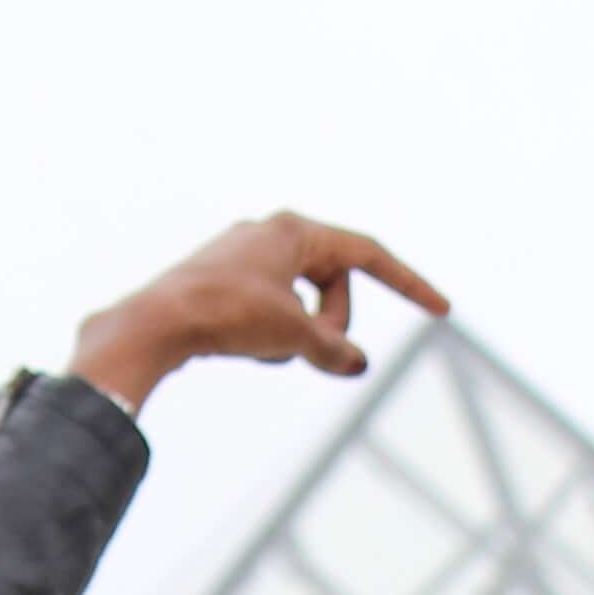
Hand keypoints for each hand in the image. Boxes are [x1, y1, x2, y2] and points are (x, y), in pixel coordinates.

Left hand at [70, 214, 451, 409]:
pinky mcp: (221, 282)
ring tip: (265, 347)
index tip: (440, 308)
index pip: (368, 255)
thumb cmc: (224, 315)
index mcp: (294, 230)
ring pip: (299, 303)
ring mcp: (242, 257)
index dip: (408, 284)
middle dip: (332, 323)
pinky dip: (271, 335)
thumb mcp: (293, 335)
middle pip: (332, 284)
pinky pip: (270, 312)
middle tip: (313, 350)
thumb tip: (356, 364)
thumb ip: (333, 348)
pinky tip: (242, 348)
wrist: (153, 324)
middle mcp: (269, 234)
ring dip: (297, 334)